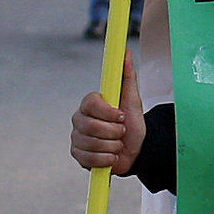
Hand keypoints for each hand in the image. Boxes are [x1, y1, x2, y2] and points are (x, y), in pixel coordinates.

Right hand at [71, 51, 142, 175]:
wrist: (136, 149)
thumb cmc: (132, 123)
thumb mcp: (132, 99)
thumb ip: (127, 76)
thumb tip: (126, 54)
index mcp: (90, 104)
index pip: (91, 103)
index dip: (108, 112)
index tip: (121, 116)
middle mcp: (80, 119)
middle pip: (91, 126)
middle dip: (114, 132)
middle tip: (122, 132)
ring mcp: (77, 137)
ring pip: (93, 144)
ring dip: (113, 147)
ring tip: (117, 144)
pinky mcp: (78, 155)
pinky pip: (90, 159)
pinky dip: (106, 159)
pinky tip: (111, 155)